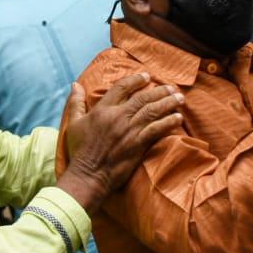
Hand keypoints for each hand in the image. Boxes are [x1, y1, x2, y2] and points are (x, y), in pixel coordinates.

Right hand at [59, 74, 184, 212]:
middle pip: (143, 97)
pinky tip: (178, 118)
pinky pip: (157, 130)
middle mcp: (118, 117)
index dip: (136, 80)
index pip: (122, 88)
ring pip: (153, 111)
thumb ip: (75, 102)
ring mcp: (129, 131)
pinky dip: (168, 122)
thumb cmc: (79, 151)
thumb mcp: (73, 124)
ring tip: (180, 98)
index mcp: (102, 110)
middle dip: (160, 90)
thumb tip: (75, 84)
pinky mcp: (138, 145)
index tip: (147, 76)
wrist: (88, 176)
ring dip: (168, 103)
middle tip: (171, 88)